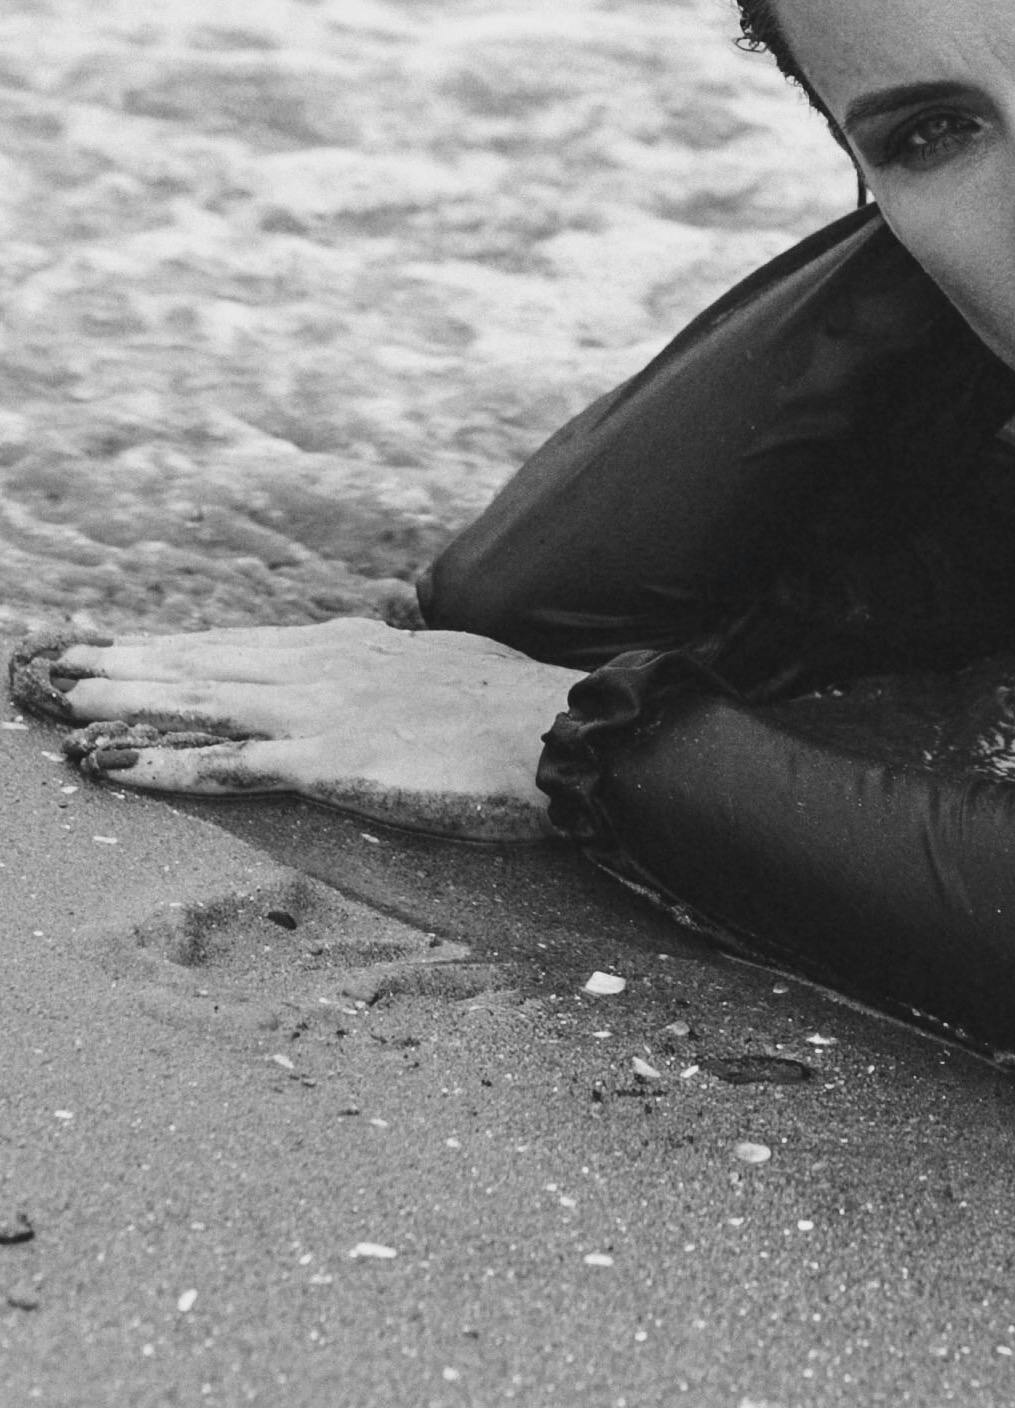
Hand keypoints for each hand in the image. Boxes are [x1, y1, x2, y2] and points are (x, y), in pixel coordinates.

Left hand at [16, 619, 582, 840]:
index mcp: (354, 648)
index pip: (248, 644)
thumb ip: (405, 671)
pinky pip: (224, 764)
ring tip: (68, 697)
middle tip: (64, 657)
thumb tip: (397, 667)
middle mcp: (323, 667)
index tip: (132, 643)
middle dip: (133, 660)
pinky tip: (115, 765)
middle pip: (208, 661)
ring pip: (200, 698)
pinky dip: (163, 763)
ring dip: (128, 699)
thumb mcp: (449, 672)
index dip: (184, 646)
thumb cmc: (518, 712)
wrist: (556, 733)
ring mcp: (318, 711)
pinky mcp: (323, 760)